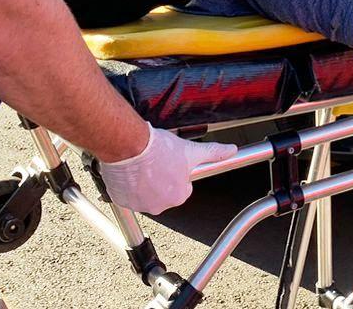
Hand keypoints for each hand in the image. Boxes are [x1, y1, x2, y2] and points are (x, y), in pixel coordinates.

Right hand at [98, 127, 237, 215]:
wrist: (129, 145)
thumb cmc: (157, 148)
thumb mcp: (191, 150)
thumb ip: (213, 152)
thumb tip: (231, 150)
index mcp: (178, 196)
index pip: (181, 188)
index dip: (176, 174)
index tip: (170, 164)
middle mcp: (159, 205)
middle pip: (162, 193)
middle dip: (159, 180)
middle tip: (155, 163)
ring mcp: (139, 204)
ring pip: (143, 195)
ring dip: (143, 183)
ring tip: (142, 166)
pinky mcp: (121, 200)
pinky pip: (126, 195)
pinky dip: (127, 186)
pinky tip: (130, 172)